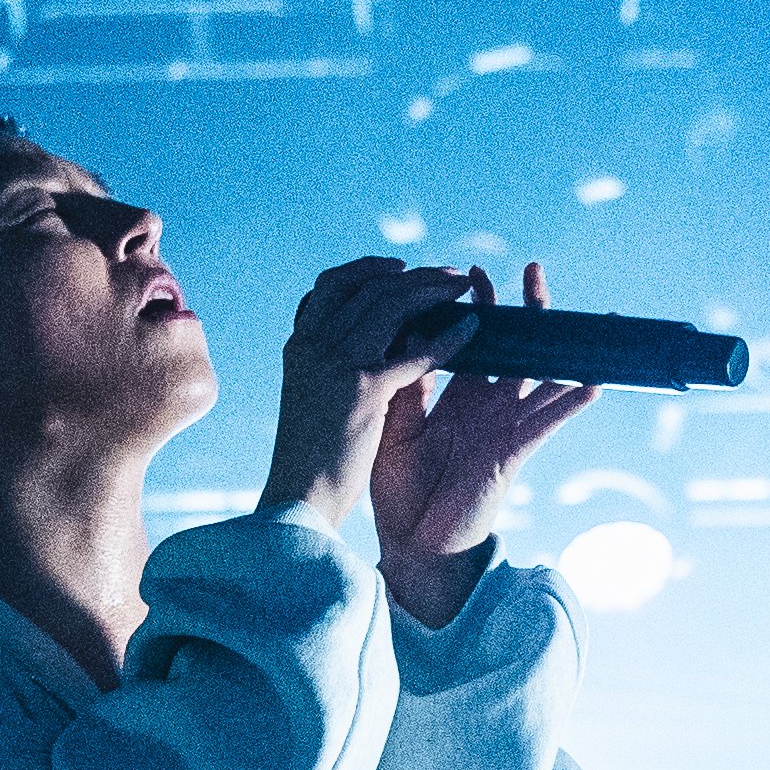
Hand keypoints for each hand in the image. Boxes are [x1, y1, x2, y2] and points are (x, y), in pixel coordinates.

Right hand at [254, 257, 481, 542]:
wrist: (298, 501)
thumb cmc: (309, 459)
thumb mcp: (315, 399)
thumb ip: (335, 366)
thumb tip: (371, 346)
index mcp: (300, 345)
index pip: (333, 283)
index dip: (370, 269)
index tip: (401, 269)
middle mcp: (314, 345)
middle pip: (369, 288)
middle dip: (415, 276)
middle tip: (451, 276)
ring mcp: (336, 364)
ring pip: (392, 307)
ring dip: (433, 292)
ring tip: (465, 290)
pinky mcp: (363, 390)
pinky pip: (415, 352)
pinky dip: (446, 338)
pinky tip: (471, 331)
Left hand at [371, 261, 598, 626]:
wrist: (408, 542)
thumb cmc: (400, 488)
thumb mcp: (395, 427)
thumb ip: (405, 384)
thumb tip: (403, 334)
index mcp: (457, 395)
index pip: (474, 340)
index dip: (478, 306)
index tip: (472, 272)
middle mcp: (487, 406)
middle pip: (518, 348)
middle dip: (527, 310)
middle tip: (531, 269)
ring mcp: (505, 428)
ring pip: (542, 379)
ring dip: (562, 348)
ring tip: (589, 318)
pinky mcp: (513, 454)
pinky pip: (546, 425)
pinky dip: (569, 404)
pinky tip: (591, 382)